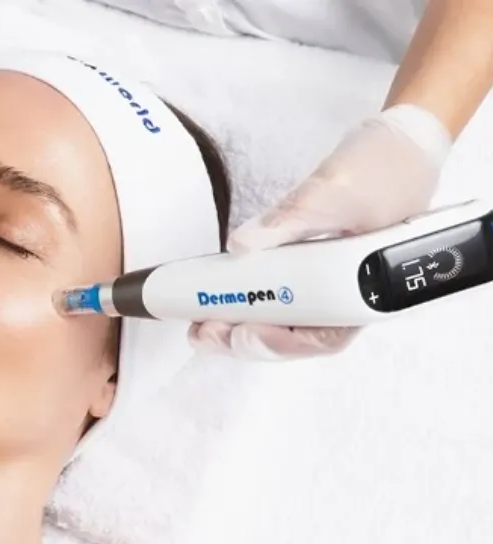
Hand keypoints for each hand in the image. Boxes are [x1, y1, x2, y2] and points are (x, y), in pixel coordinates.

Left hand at [189, 104, 452, 359]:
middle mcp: (352, 294)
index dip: (278, 343)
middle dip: (247, 339)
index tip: (240, 333)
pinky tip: (222, 297)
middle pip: (297, 336)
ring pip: (286, 320)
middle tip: (204, 332)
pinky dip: (251, 298)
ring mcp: (332, 282)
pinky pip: (281, 293)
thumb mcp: (335, 189)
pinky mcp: (314, 266)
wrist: (403, 140)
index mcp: (371, 287)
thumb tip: (242, 244)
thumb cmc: (385, 166)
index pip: (324, 336)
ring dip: (244, 323)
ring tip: (202, 322)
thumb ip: (292, 218)